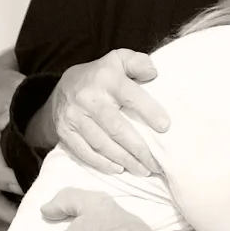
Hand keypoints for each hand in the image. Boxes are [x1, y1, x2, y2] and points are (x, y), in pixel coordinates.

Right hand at [0, 54, 23, 221]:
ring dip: (6, 212)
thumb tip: (52, 124)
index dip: (10, 182)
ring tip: (29, 224)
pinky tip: (27, 210)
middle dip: (6, 211)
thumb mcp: (13, 91)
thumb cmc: (2, 89)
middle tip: (29, 221)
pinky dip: (6, 203)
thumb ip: (27, 109)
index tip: (30, 190)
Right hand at [48, 49, 170, 176]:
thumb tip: (154, 73)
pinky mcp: (65, 132)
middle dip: (138, 148)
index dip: (149, 111)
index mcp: (106, 78)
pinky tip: (119, 169)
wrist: (64, 86)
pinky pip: (84, 152)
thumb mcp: (119, 59)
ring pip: (102, 143)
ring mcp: (74, 117)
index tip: (165, 127)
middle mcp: (89, 98)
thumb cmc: (102, 75)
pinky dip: (102, 163)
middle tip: (156, 163)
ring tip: (143, 170)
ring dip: (124, 160)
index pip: (130, 95)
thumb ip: (138, 63)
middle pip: (116, 128)